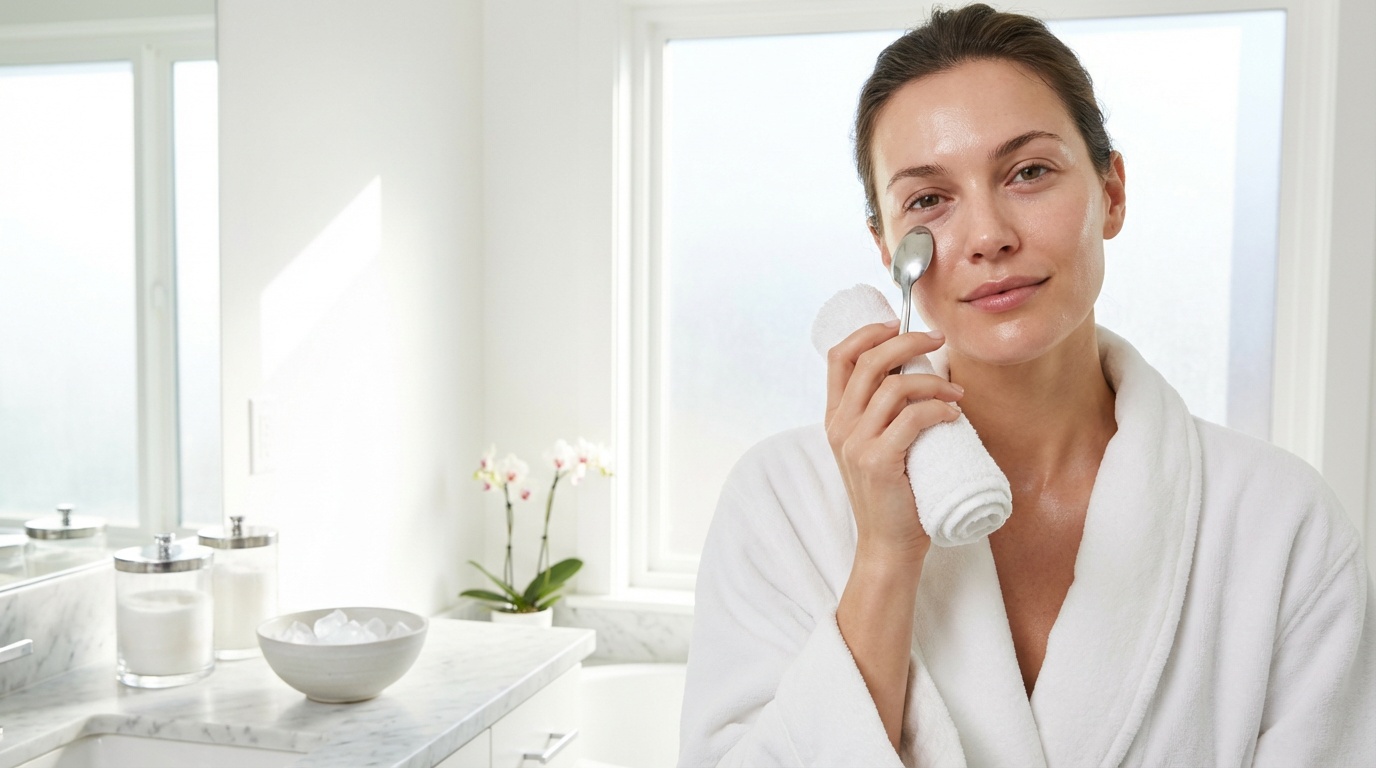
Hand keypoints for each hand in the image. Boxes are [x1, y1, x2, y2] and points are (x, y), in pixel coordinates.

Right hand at [824, 322, 962, 564]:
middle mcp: (839, 426)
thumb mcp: (876, 446)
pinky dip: (937, 409)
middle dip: (908, 341)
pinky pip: (911, 418)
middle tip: (939, 342)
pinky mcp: (878, 461)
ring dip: (932, 382)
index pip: (839, 355)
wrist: (888, 545)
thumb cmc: (893, 495)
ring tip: (955, 393)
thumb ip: (883, 415)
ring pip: (893, 387)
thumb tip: (917, 376)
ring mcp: (855, 444)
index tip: (900, 323)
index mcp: (835, 417)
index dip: (869, 331)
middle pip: (868, 361)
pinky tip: (953, 415)